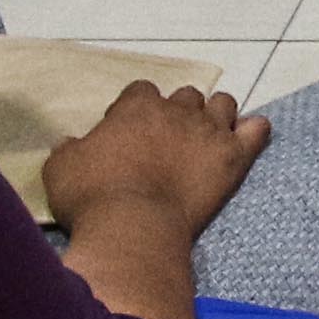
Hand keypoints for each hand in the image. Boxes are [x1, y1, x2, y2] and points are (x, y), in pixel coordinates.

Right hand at [46, 83, 266, 318]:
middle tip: (168, 144)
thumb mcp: (61, 168)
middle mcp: (176, 110)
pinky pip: (257, 129)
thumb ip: (68, 150)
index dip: (136, 110)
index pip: (141, 91)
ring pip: (223, 104)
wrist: (132, 227)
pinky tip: (245, 143)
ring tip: (205, 142)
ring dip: (215, 118)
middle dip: (178, 113)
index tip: (129, 134)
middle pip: (186, 96)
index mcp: (136, 107)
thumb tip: (67, 143)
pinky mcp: (233, 157)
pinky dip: (253, 132)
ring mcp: (209, 131)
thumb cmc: (91, 197)